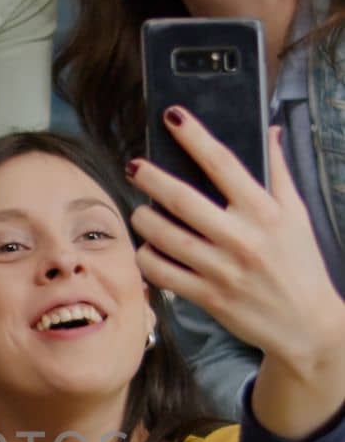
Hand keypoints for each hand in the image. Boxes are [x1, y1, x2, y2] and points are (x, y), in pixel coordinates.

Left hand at [130, 110, 344, 370]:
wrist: (306, 325)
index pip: (223, 163)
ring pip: (166, 238)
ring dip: (144, 220)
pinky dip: (149, 258)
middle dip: (152, 178)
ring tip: (138, 211)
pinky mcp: (208, 297)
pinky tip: (146, 248)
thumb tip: (269, 131)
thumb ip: (279, 171)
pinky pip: (165, 274)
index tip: (172, 116)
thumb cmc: (300, 264)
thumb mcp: (297, 214)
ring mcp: (222, 269)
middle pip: (183, 200)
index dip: (194, 136)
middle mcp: (242, 238)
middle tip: (135, 166)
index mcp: (264, 211)